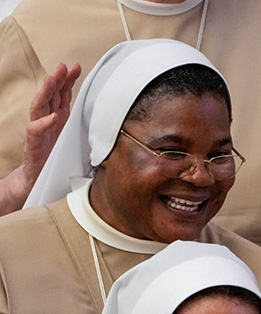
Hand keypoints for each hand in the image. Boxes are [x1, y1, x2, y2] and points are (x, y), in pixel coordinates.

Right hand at [0, 62, 80, 214]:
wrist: (38, 181)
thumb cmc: (58, 160)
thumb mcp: (76, 139)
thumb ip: (85, 127)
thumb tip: (108, 118)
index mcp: (58, 119)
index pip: (61, 95)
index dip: (68, 80)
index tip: (77, 66)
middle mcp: (46, 122)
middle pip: (49, 96)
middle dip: (56, 80)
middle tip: (63, 66)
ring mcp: (38, 133)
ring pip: (38, 107)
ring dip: (46, 92)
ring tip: (53, 79)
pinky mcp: (33, 147)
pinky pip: (35, 132)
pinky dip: (43, 123)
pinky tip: (53, 117)